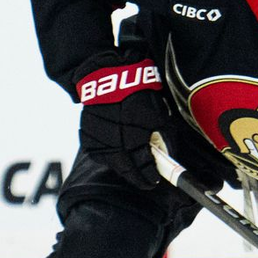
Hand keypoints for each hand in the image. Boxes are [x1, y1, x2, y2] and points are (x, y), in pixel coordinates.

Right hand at [76, 54, 169, 188]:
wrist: (107, 76)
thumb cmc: (137, 93)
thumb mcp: (159, 114)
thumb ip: (166, 138)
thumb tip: (171, 157)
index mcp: (134, 138)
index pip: (144, 167)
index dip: (150, 177)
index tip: (155, 181)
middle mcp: (114, 143)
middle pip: (127, 170)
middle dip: (138, 177)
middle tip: (146, 181)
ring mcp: (98, 141)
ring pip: (113, 164)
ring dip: (124, 166)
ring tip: (133, 166)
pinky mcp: (87, 137)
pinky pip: (101, 153)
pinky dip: (110, 155)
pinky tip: (119, 151)